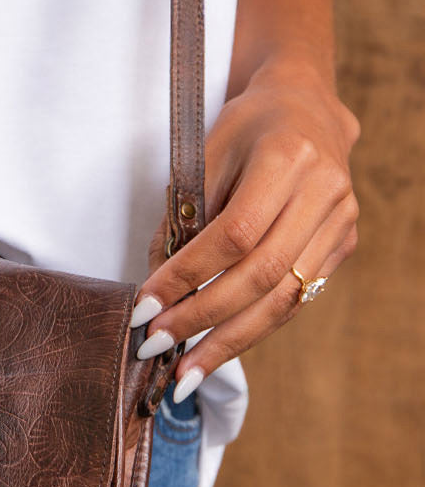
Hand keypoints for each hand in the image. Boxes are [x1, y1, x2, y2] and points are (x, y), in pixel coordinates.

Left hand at [131, 55, 360, 402]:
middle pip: (261, 276)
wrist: (307, 109)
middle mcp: (324, 192)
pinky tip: (215, 353)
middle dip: (202, 319)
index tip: (144, 309)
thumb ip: (181, 217)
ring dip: (228, 344)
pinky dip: (251, 331)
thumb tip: (154, 288)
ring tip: (184, 377)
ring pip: (283, 300)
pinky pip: (295, 301)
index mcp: (288, 157)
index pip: (234, 236)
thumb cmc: (245, 130)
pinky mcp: (342, 246)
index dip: (186, 277)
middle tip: (155, 348)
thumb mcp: (203, 154)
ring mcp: (340, 223)